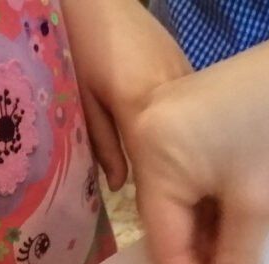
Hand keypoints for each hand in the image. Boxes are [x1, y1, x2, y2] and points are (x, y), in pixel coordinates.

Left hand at [62, 0, 190, 189]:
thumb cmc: (78, 44)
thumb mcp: (82, 99)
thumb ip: (104, 145)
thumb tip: (121, 185)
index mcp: (140, 104)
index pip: (159, 163)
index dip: (160, 193)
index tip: (158, 214)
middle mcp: (171, 92)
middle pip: (183, 147)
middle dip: (178, 176)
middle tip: (173, 204)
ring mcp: (184, 76)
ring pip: (191, 128)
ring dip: (185, 150)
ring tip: (178, 176)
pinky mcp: (186, 65)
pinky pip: (191, 108)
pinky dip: (185, 127)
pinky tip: (177, 138)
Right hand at [128, 0, 268, 263]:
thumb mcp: (259, 208)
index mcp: (154, 153)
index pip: (165, 244)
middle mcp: (152, 135)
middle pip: (170, 225)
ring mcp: (177, 125)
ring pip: (187, 208)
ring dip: (210, 252)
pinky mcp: (203, 122)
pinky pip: (200, 185)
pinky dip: (218, 221)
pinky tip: (233, 254)